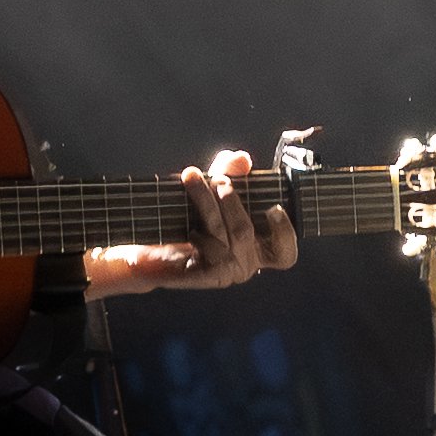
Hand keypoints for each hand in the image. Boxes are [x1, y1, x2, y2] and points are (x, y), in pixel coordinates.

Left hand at [85, 148, 298, 296]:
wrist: (150, 245)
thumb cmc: (189, 215)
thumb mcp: (211, 187)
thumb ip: (229, 171)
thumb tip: (242, 158)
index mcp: (258, 248)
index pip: (284, 254)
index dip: (285, 233)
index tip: (273, 208)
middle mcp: (246, 263)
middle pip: (246, 231)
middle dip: (232, 201)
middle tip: (219, 179)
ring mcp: (226, 273)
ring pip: (223, 235)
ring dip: (207, 203)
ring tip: (191, 179)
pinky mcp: (204, 277)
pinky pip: (207, 250)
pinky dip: (199, 233)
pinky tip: (189, 224)